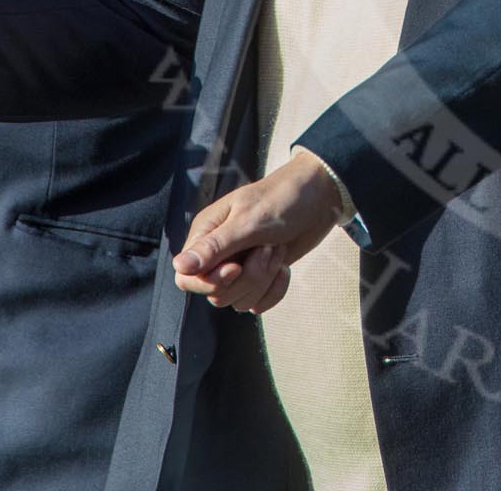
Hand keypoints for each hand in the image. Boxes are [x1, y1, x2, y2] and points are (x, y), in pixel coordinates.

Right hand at [173, 149, 342, 310]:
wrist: (321, 196)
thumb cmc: (283, 198)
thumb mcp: (248, 221)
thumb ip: (214, 247)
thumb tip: (179, 267)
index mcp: (207, 234)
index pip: (186, 278)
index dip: (210, 282)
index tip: (236, 268)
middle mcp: (219, 254)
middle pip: (216, 294)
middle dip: (248, 277)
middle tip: (267, 247)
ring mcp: (240, 267)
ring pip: (238, 300)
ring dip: (264, 279)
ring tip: (276, 249)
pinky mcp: (261, 276)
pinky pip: (258, 303)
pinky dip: (275, 290)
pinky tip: (284, 268)